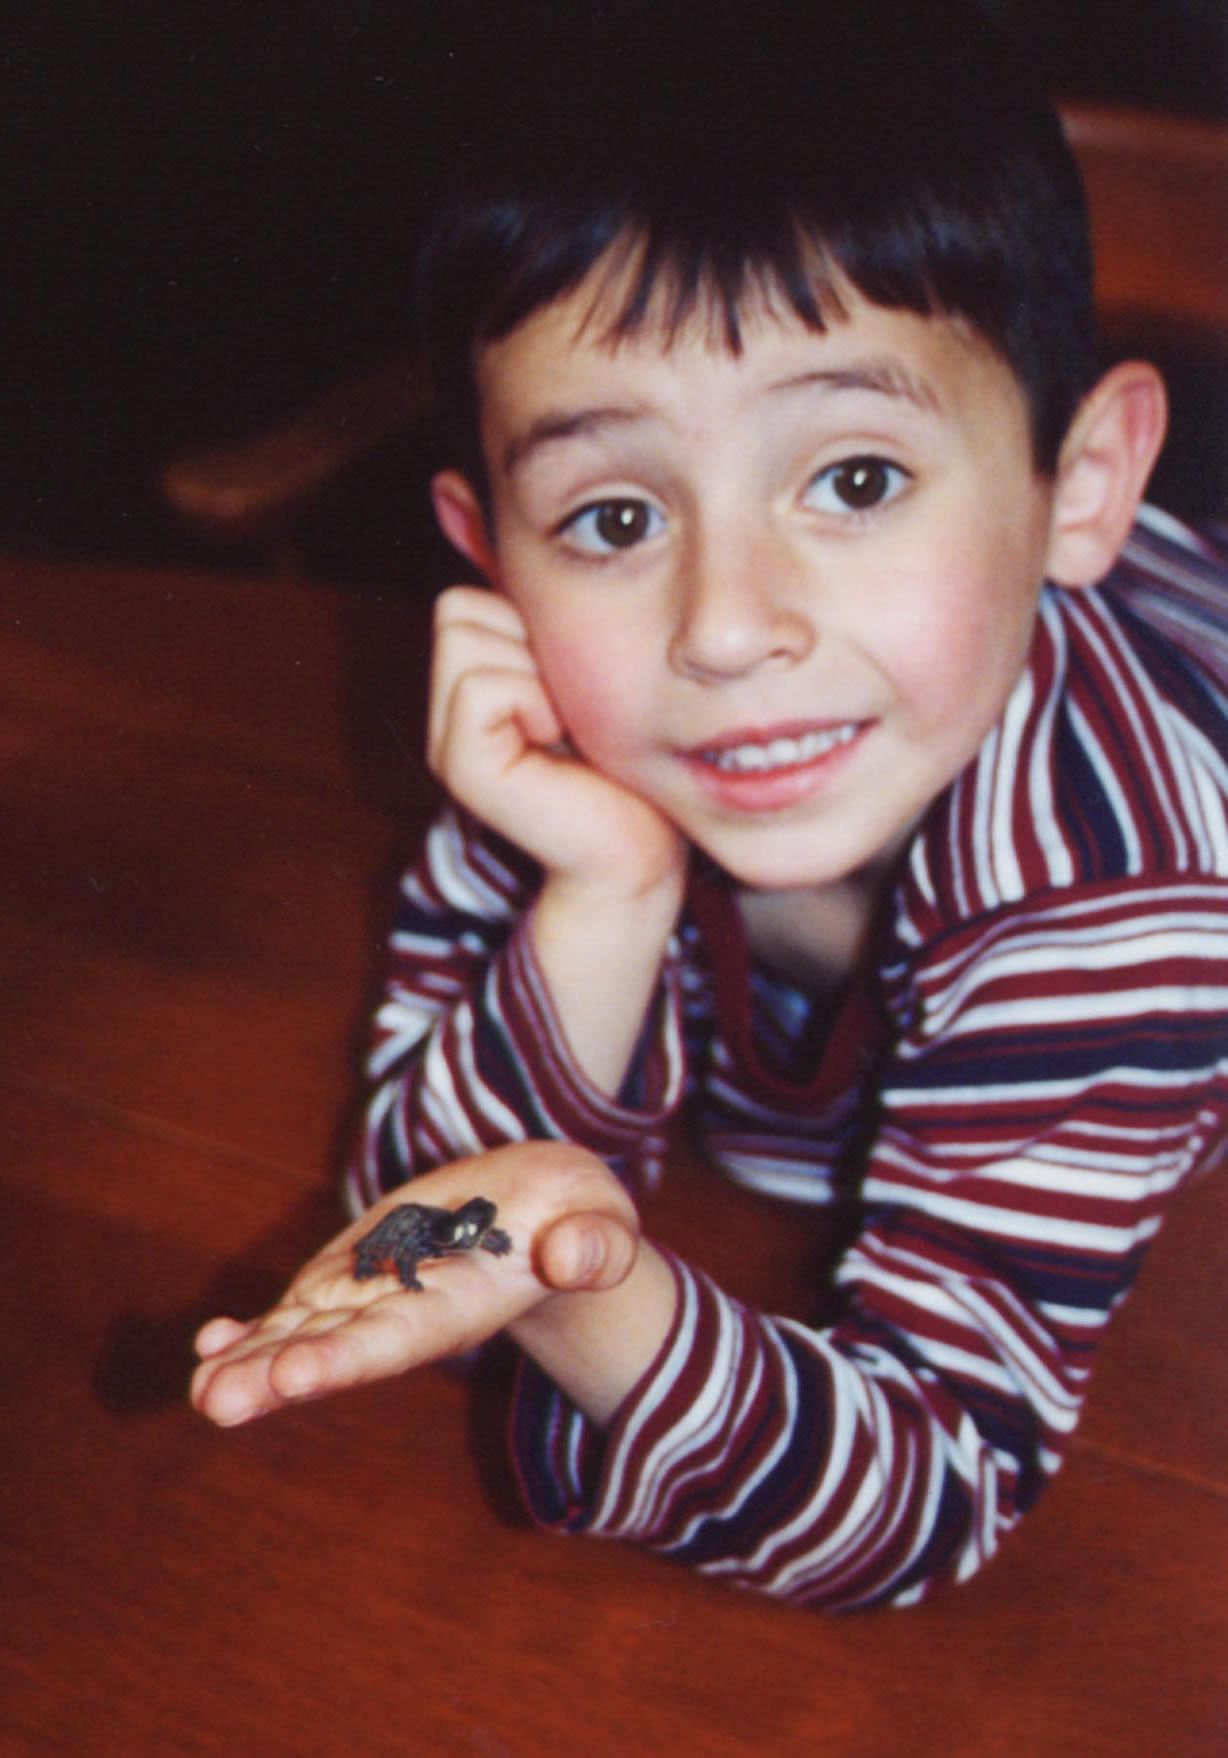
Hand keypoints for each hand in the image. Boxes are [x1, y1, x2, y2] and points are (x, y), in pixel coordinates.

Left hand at [190, 1143, 638, 1426]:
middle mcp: (408, 1313)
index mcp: (463, 1305)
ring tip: (200, 1387)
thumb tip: (572, 1255)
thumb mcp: (603, 1221)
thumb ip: (596, 1244)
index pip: (400, 1337)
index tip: (295, 1377)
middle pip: (335, 1350)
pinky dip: (254, 1329)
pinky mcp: (355, 1274)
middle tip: (216, 1400)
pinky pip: (299, 1310)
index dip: (348, 1357)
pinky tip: (210, 1343)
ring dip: (250, 1362)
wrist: (546, 1210)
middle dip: (275, 1375)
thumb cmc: (582, 1216)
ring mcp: (374, 1295)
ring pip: (303, 1336)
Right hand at [428, 586, 684, 896]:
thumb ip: (538, 614)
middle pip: (457, 609)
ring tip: (564, 725)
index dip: (524, 620)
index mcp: (471, 688)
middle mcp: (447, 715)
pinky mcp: (463, 769)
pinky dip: (531, 701)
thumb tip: (477, 509)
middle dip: (525, 638)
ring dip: (534, 671)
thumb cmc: (626, 759)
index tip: (569, 679)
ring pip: (466, 638)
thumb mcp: (579, 667)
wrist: (644, 846)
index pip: (463, 599)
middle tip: (567, 702)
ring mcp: (448, 744)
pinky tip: (557, 742)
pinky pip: (482, 686)